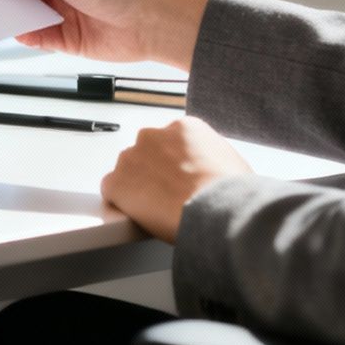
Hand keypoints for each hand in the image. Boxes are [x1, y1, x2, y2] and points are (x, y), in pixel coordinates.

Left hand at [101, 117, 251, 242]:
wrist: (219, 208)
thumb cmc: (232, 191)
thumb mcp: (230, 161)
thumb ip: (209, 156)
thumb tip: (208, 169)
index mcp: (183, 127)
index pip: (169, 143)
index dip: (174, 165)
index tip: (179, 180)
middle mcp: (153, 136)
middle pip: (146, 154)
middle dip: (153, 173)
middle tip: (168, 196)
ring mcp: (132, 157)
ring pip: (128, 172)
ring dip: (137, 187)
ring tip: (157, 210)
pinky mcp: (117, 182)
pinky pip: (112, 192)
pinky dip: (120, 204)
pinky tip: (137, 216)